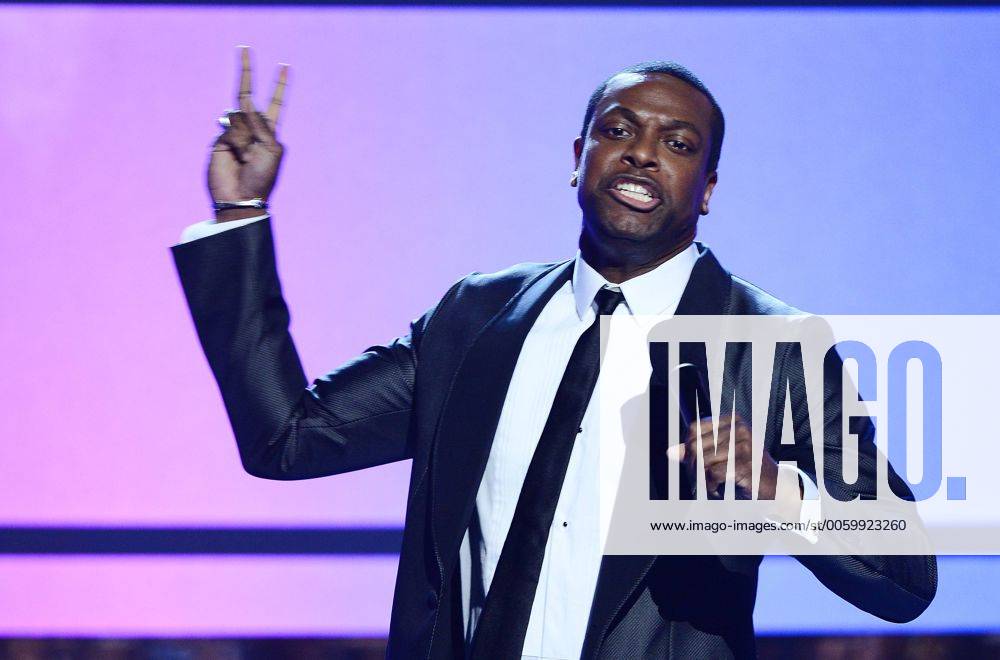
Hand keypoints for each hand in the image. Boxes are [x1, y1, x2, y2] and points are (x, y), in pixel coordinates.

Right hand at [207, 46, 288, 221]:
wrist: (241, 197)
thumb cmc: (262, 177)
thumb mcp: (272, 150)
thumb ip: (260, 125)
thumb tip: (243, 105)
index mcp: (270, 132)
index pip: (275, 103)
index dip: (279, 86)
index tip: (285, 67)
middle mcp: (252, 128)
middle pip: (247, 97)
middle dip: (246, 72)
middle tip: (244, 47)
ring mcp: (234, 132)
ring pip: (239, 117)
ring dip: (246, 138)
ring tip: (246, 159)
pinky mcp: (220, 139)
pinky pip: (230, 129)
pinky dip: (236, 142)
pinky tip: (236, 157)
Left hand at [667, 413, 779, 500]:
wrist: (776, 489)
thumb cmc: (744, 471)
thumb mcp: (720, 456)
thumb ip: (696, 451)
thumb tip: (670, 452)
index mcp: (732, 420)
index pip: (693, 429)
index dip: (687, 449)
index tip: (694, 466)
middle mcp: (739, 428)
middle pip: (694, 445)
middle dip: (692, 468)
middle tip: (701, 481)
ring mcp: (745, 444)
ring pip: (702, 461)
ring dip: (701, 480)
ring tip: (712, 487)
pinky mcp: (746, 463)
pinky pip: (713, 474)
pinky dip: (711, 487)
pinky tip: (720, 491)